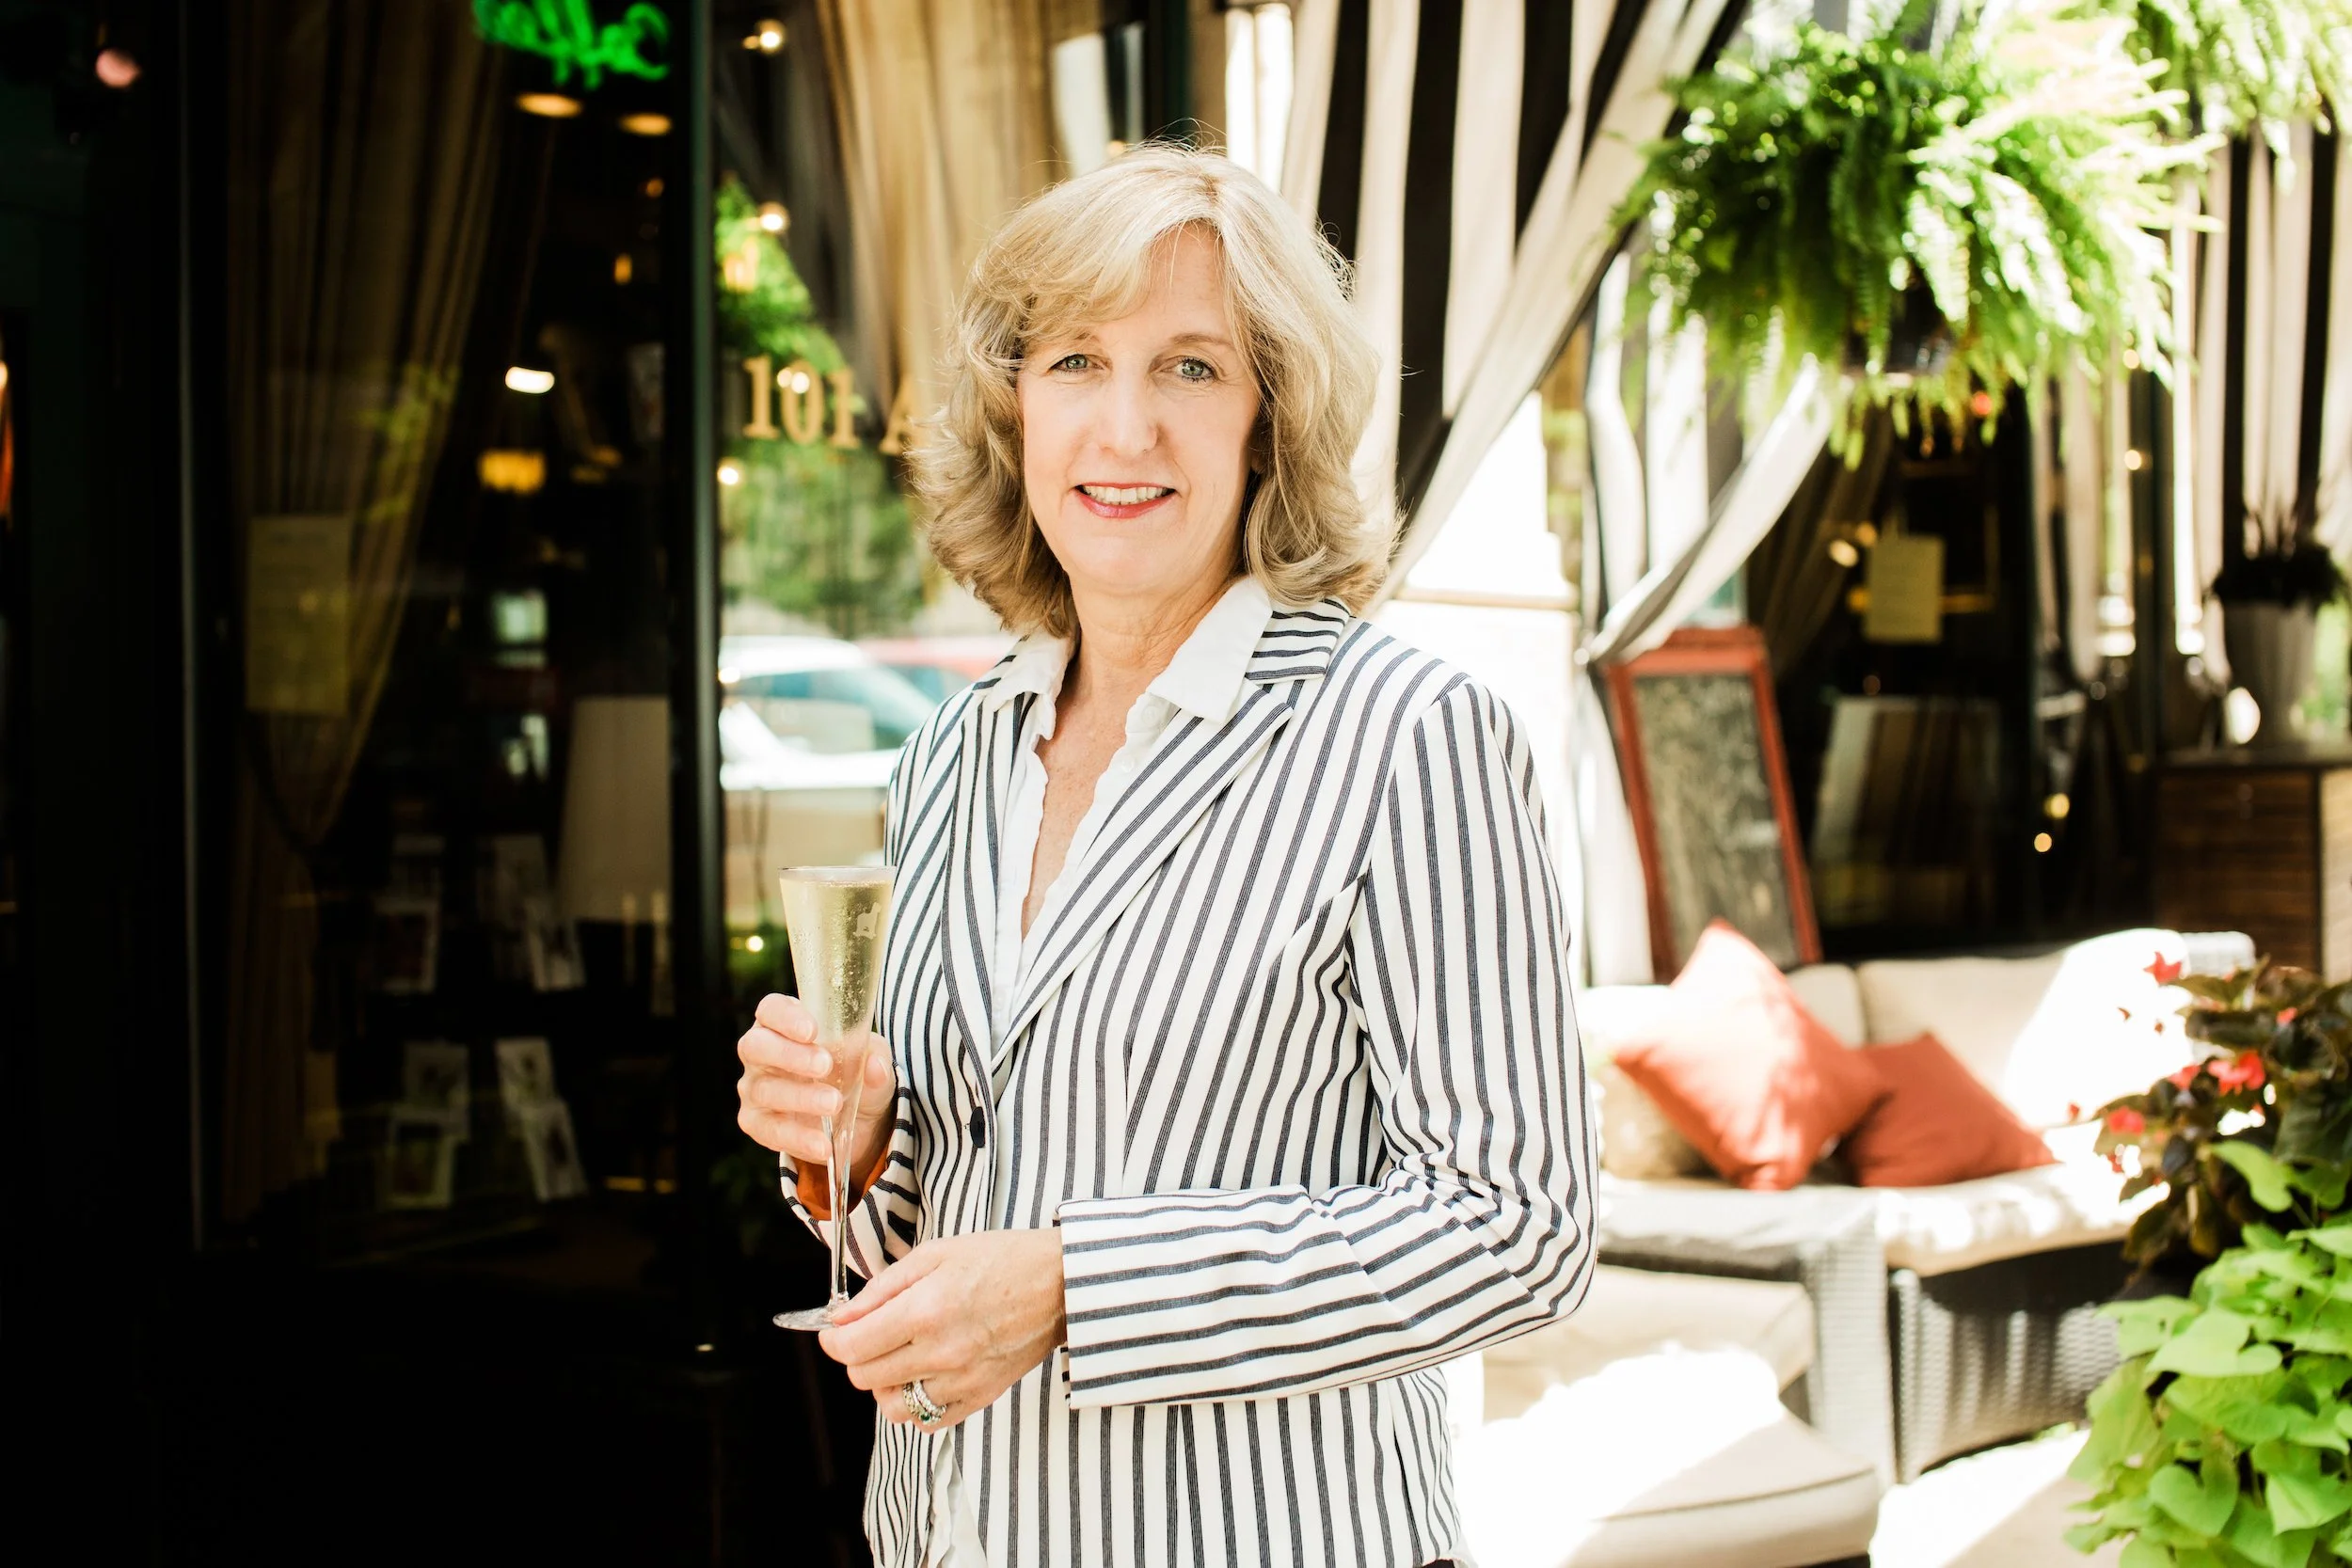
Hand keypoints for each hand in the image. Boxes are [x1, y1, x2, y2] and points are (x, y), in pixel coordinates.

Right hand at [736, 993, 895, 1179]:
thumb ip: (875, 1058)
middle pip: (755, 1046)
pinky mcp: (757, 1123)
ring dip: (801, 1097)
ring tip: (834, 1104)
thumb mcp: (872, 1059)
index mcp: (784, 1024)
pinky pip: (770, 1130)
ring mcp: (755, 1088)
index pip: (771, 1010)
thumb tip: (875, 1066)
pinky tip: (823, 1144)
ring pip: (764, 1090)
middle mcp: (761, 1053)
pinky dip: (798, 1138)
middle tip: (824, 1066)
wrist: (857, 1118)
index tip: (812, 1031)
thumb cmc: (854, 1071)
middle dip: (789, 1055)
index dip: (785, 1017)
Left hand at [817, 1230, 1066, 1429]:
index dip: (832, 1340)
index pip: (851, 1347)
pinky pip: (928, 1420)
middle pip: (865, 1378)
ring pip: (892, 1407)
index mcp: (925, 1310)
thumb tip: (840, 1319)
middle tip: (872, 1335)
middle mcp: (940, 1352)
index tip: (834, 1331)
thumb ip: (881, 1289)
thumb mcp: (934, 1254)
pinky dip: (917, 1403)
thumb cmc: (1000, 1260)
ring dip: (886, 1384)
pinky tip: (926, 1374)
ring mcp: (961, 1380)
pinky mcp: (980, 1397)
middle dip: (858, 1356)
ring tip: (901, 1357)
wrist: (1059, 1284)